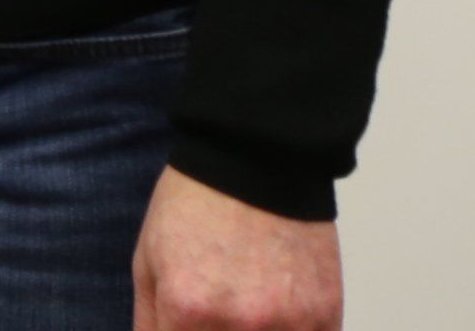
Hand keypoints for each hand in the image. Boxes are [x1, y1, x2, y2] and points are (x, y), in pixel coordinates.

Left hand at [134, 165, 341, 329]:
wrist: (256, 160)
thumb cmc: (194, 206)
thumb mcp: (148, 261)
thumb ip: (149, 323)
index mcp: (186, 308)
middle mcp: (239, 323)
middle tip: (214, 321)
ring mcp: (288, 323)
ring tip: (245, 310)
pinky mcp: (325, 316)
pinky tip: (275, 316)